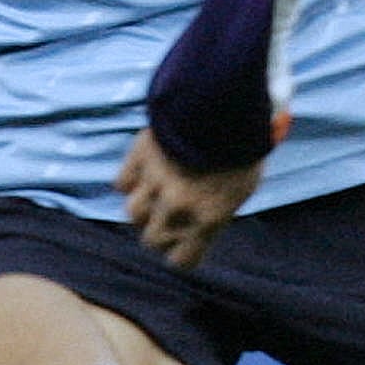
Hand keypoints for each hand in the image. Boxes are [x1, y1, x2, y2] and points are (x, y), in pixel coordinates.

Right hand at [117, 128, 261, 269]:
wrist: (224, 102)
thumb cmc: (242, 146)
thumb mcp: (242, 187)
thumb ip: (216, 213)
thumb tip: (199, 226)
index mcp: (207, 219)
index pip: (181, 261)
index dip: (181, 252)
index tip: (184, 244)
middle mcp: (177, 207)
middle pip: (152, 240)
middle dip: (160, 231)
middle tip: (169, 217)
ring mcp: (154, 183)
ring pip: (133, 213)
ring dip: (143, 207)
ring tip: (155, 194)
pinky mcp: (138, 158)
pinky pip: (122, 183)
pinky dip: (131, 180)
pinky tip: (144, 172)